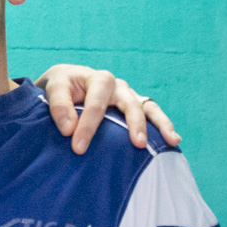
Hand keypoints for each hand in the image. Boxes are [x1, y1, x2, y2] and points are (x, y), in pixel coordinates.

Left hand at [35, 64, 180, 154]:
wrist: (66, 83)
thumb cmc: (60, 87)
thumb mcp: (53, 88)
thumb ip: (59, 106)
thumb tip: (68, 129)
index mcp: (98, 79)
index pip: (96, 104)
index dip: (88, 126)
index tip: (78, 148)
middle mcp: (118, 86)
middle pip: (130, 104)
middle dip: (133, 124)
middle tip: (137, 145)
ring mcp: (129, 96)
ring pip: (148, 107)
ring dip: (160, 124)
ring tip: (171, 141)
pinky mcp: (135, 105)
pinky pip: (153, 114)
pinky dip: (164, 125)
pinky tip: (173, 140)